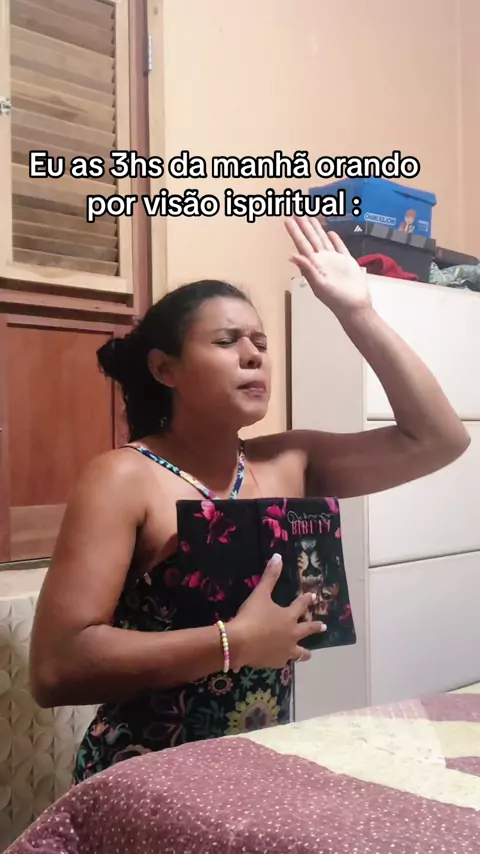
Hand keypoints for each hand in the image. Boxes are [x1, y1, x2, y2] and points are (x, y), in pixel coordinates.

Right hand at [229, 554, 326, 668]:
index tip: (313, 596)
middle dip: (316, 627)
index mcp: (288, 616)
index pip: (301, 605)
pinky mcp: (275, 662)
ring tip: (308, 654)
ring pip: (300, 652)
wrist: (240, 643)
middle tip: (323, 626)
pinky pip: (283, 661)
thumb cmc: (251, 616)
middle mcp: (291, 634)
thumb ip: (270, 576)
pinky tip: (282, 660)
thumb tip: (278, 556)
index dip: (306, 600)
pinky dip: (284, 659)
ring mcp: (285, 650)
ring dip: (304, 652)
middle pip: (307, 630)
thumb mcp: (260, 594)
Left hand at [285, 215, 371, 318]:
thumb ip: (307, 269)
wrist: (355, 306)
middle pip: (311, 239)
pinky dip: (335, 239)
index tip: (288, 220)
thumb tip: (292, 255)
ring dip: (317, 229)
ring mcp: (334, 261)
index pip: (302, 245)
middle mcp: (322, 261)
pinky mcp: (347, 262)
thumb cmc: (336, 299)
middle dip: (303, 226)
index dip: (295, 232)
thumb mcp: (319, 285)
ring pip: (324, 240)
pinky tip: (331, 232)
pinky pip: (339, 247)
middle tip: (296, 212)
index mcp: (314, 265)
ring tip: (310, 217)